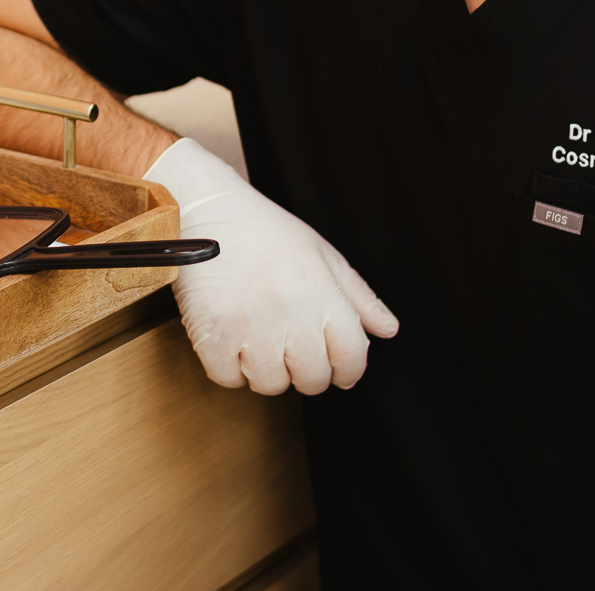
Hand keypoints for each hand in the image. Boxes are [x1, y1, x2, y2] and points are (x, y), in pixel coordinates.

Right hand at [145, 138, 397, 395]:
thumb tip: (387, 330)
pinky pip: (227, 378)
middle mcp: (291, 313)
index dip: (347, 370)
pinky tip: (230, 343)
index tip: (337, 369)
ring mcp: (250, 326)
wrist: (206, 209)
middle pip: (311, 379)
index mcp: (323, 294)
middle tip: (292, 352)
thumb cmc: (265, 231)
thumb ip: (359, 297)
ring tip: (258, 343)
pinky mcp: (212, 333)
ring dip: (266, 372)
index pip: (352, 357)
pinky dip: (229, 369)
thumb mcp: (322, 254)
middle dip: (306, 372)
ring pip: (270, 384)